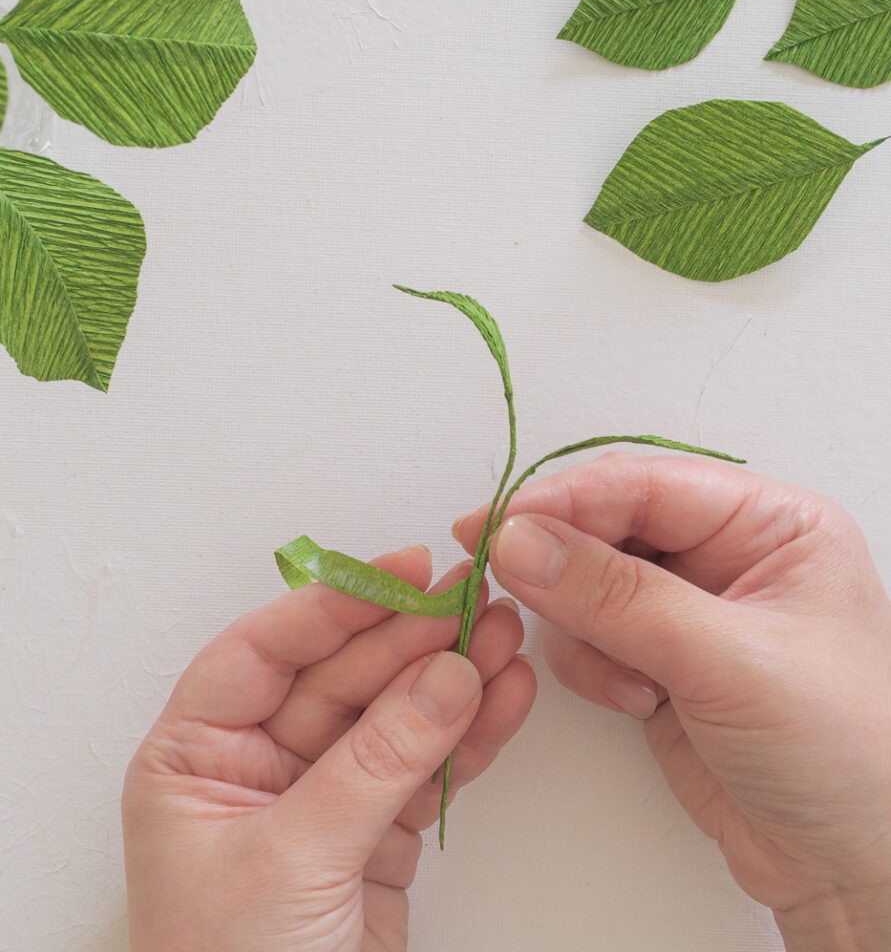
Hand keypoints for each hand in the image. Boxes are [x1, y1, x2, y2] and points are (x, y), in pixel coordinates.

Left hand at [122, 545, 534, 951]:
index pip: (266, 651)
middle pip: (341, 674)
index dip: (336, 604)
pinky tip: (506, 693)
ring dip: (451, 675)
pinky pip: (426, 766)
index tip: (402, 573)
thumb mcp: (292, 859)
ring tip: (504, 633)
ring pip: (392, 714)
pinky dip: (470, 734)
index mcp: (195, 755)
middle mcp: (255, 763)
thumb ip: (373, 763)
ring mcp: (321, 793)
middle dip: (410, 637)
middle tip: (473, 598)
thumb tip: (445, 676)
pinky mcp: (375, 832)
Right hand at [455, 455, 890, 950]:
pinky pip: (587, 636)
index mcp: (769, 525)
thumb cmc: (841, 754)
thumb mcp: (728, 661)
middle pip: (608, 525)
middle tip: (506, 575)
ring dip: (582, 626)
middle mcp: (726, 556)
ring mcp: (687, 611)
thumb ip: (615, 597)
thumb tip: (519, 541)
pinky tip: (636, 700)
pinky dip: (590, 665)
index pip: (647, 485)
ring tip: (625, 676)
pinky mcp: (658, 660)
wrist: (851, 866)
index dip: (567, 498)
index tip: (499, 522)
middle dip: (564, 561)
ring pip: (586, 581)